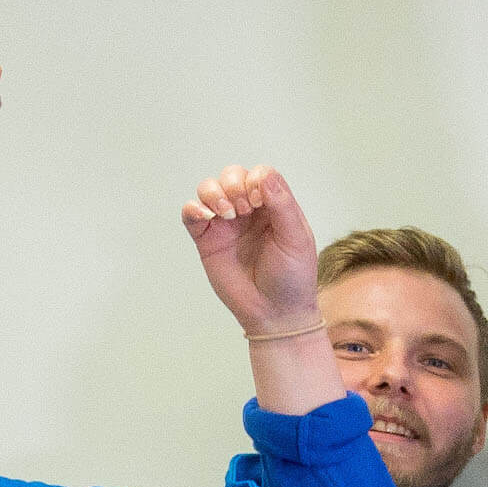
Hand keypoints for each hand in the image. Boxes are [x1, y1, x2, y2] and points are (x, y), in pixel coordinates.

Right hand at [180, 165, 324, 334]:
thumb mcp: (296, 239)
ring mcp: (226, 223)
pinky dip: (193, 208)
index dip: (256, 180)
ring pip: (209, 189)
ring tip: (226, 214)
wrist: (274, 312)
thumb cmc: (292, 276)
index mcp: (275, 207)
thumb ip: (282, 206)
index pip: (261, 174)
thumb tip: (264, 176)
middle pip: (232, 175)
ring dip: (213, 192)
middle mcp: (250, 210)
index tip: (260, 202)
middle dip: (233, 183)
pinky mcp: (207, 238)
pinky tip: (206, 217)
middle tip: (243, 208)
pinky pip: (191, 213)